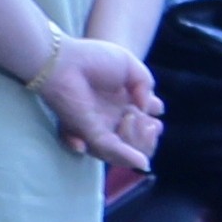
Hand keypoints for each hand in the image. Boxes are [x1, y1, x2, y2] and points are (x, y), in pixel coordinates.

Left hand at [35, 35, 161, 169]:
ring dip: (139, 140)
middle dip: (148, 135)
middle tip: (146, 120)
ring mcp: (101, 128)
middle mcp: (112, 118)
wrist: (66, 61)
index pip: (144, 123)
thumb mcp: (130, 65)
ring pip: (127, 150)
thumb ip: (146, 84)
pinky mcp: (91, 134)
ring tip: (133, 118)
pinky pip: (111, 151)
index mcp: (122, 102)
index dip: (153, 122)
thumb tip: (148, 109)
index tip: (155, 108)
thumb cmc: (92, 59)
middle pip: (137, 141)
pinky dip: (127, 157)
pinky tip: (141, 162)